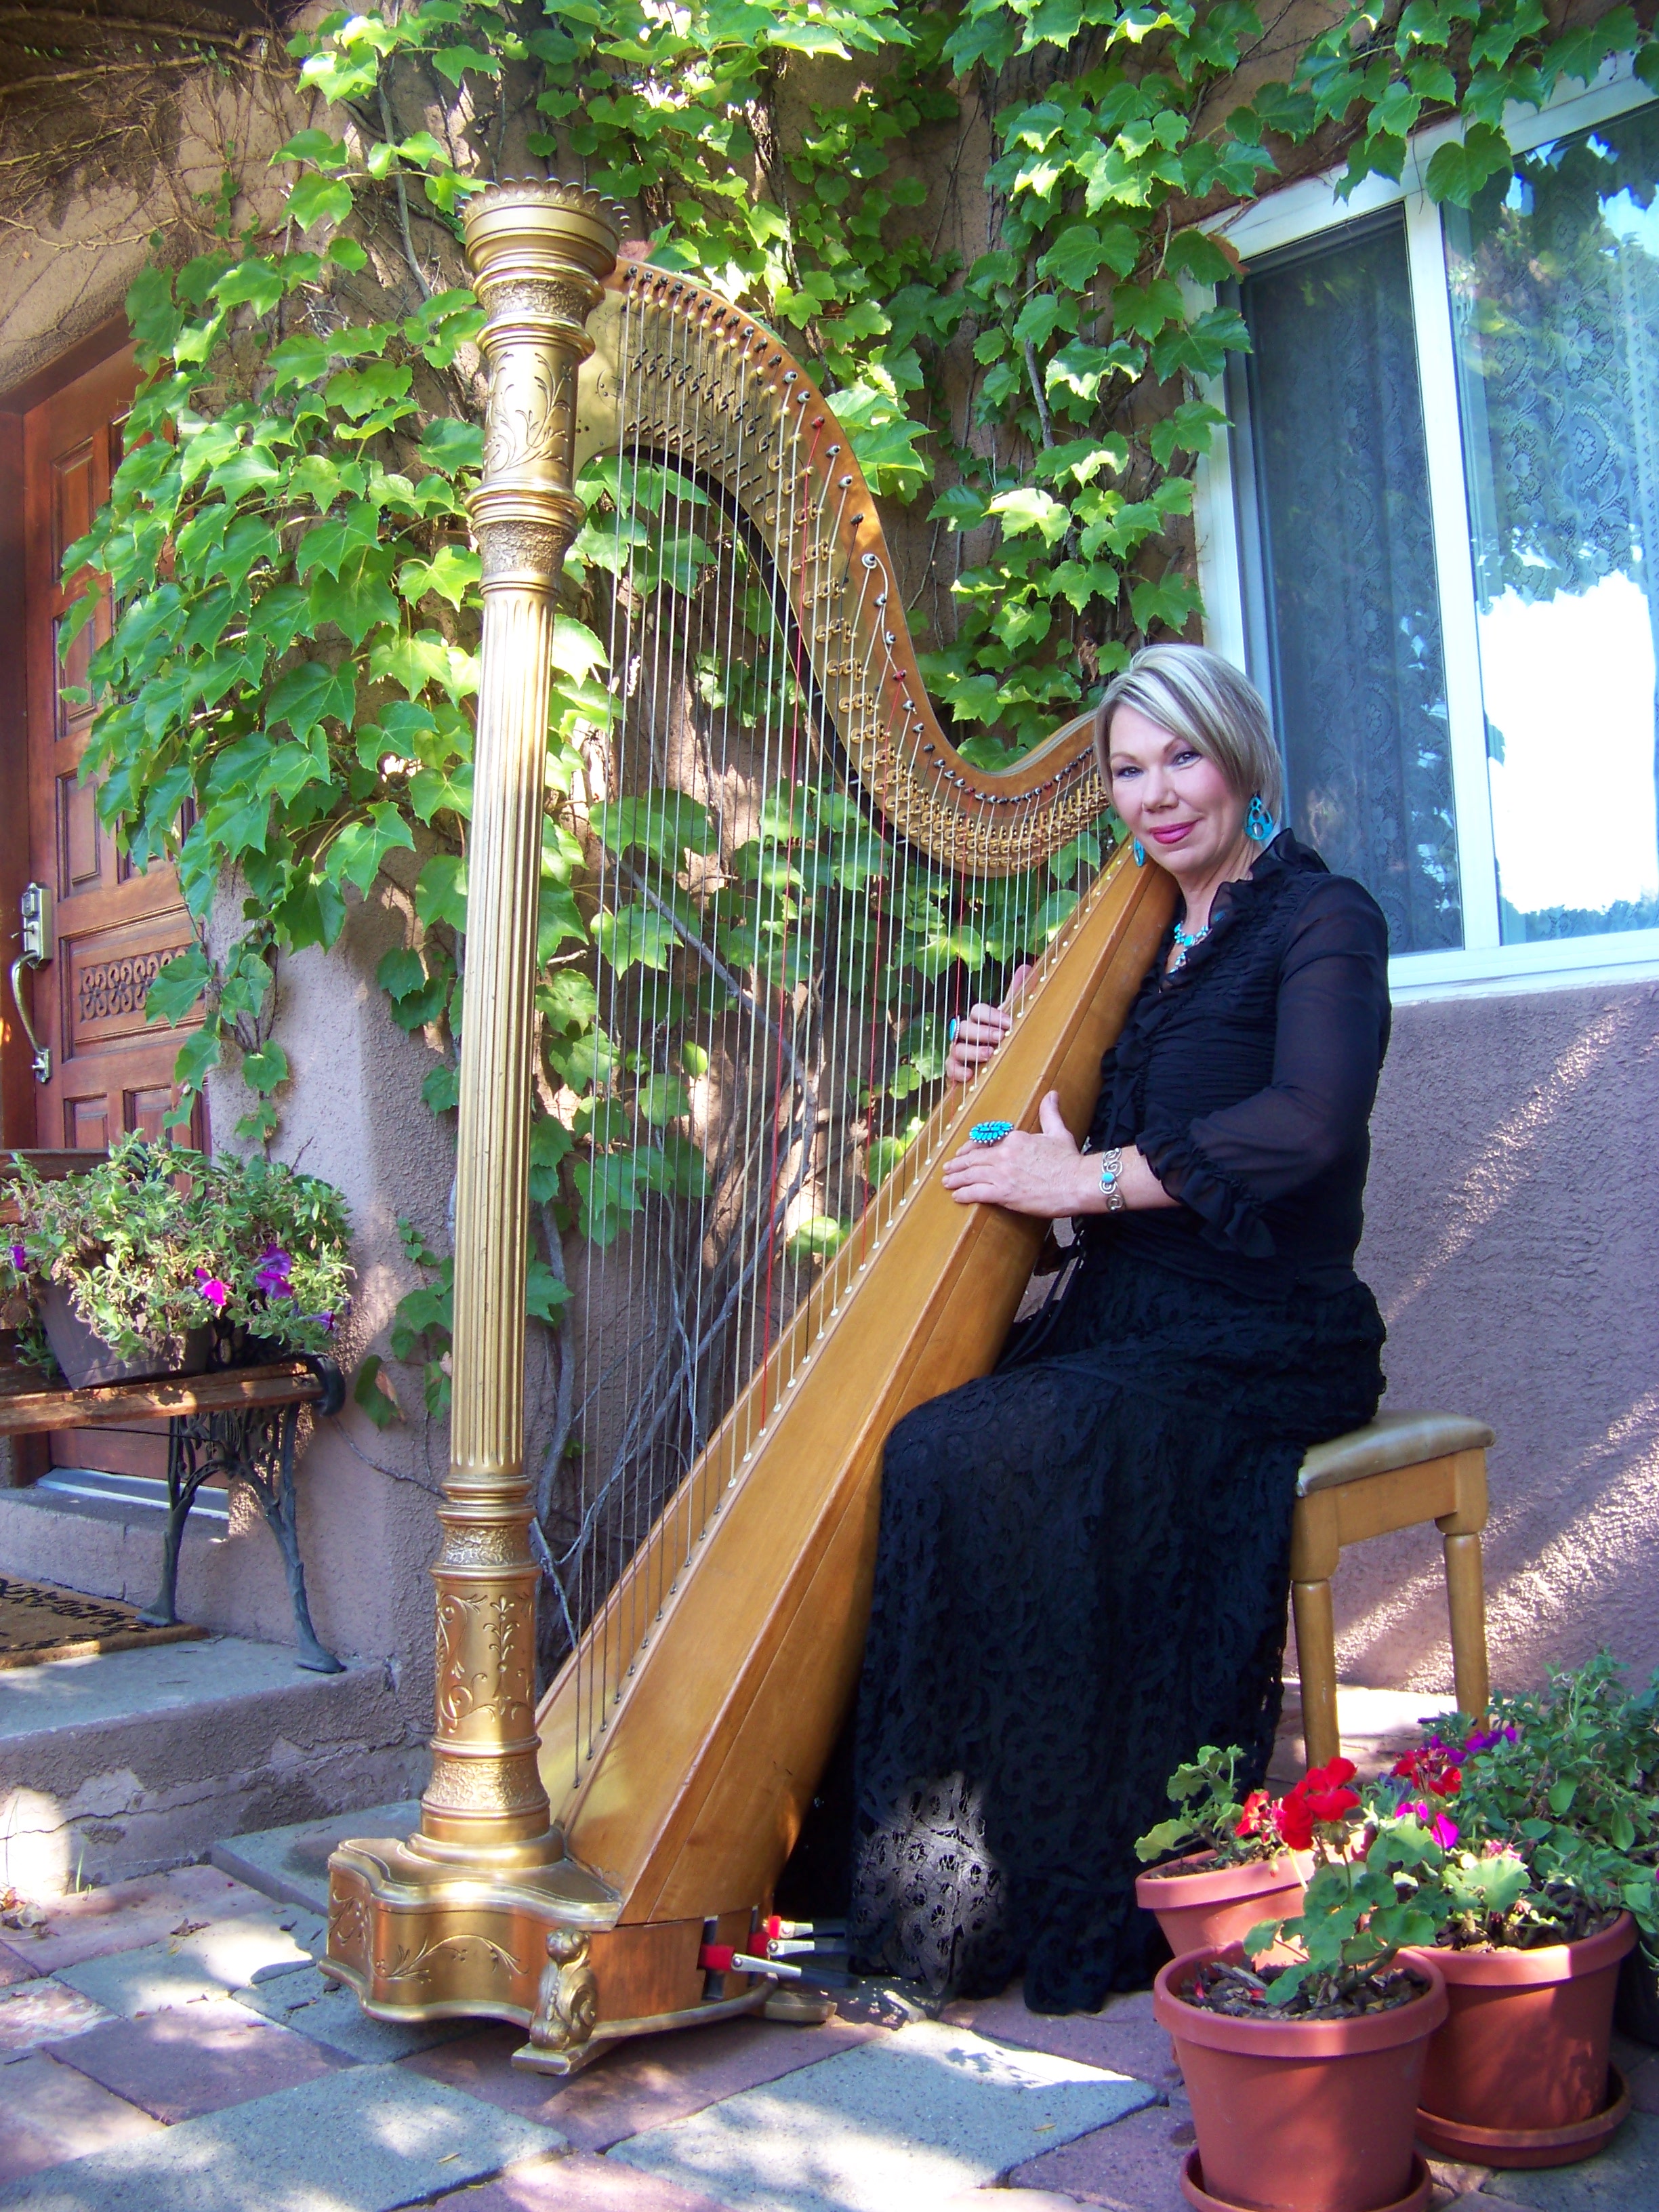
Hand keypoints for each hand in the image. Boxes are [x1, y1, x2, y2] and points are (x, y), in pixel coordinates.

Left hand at [941, 1091, 1092, 1216]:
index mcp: (1016, 1138)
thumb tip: (1052, 1095)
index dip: (971, 1149)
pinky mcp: (1004, 1193)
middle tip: (948, 1169)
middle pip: (974, 1158)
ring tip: (947, 1182)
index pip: (986, 1142)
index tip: (963, 1153)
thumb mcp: (1058, 1132)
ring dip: (956, 1179)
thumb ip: (1050, 1113)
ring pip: (971, 1175)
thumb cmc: (1070, 1160)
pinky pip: (977, 1192)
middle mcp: (1005, 1154)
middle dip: (958, 1165)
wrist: (1078, 1183)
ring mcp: (1003, 1174)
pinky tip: (957, 1196)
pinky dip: (964, 1193)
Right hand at [945, 962, 1031, 1084]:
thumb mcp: (1011, 1016)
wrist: (998, 1067)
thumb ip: (1017, 993)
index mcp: (979, 1019)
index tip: (1009, 1023)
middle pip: (965, 1027)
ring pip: (957, 1047)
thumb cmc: (1003, 1038)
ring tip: (989, 1055)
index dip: (991, 1015)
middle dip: (983, 1032)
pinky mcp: (955, 1069)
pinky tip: (970, 1073)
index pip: (978, 1010)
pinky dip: (958, 1070)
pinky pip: (950, 1068)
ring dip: (973, 1050)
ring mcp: (958, 1050)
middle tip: (1001, 1037)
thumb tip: (1026, 966)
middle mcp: (965, 1033)